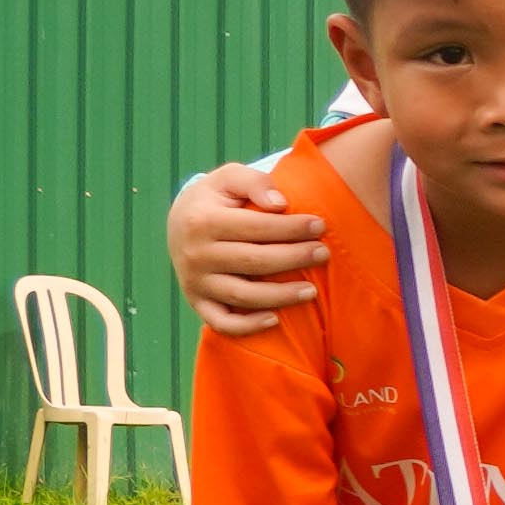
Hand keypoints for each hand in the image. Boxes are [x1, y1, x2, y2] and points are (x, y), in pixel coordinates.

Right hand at [174, 159, 326, 333]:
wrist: (180, 222)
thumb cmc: (216, 198)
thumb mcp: (229, 178)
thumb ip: (254, 182)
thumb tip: (280, 204)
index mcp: (203, 221)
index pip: (257, 227)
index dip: (292, 227)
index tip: (320, 225)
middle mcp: (196, 255)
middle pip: (254, 262)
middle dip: (295, 258)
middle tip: (324, 254)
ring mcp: (195, 282)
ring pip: (243, 296)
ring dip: (281, 296)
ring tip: (312, 290)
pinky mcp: (198, 302)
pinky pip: (222, 322)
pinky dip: (247, 326)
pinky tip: (275, 320)